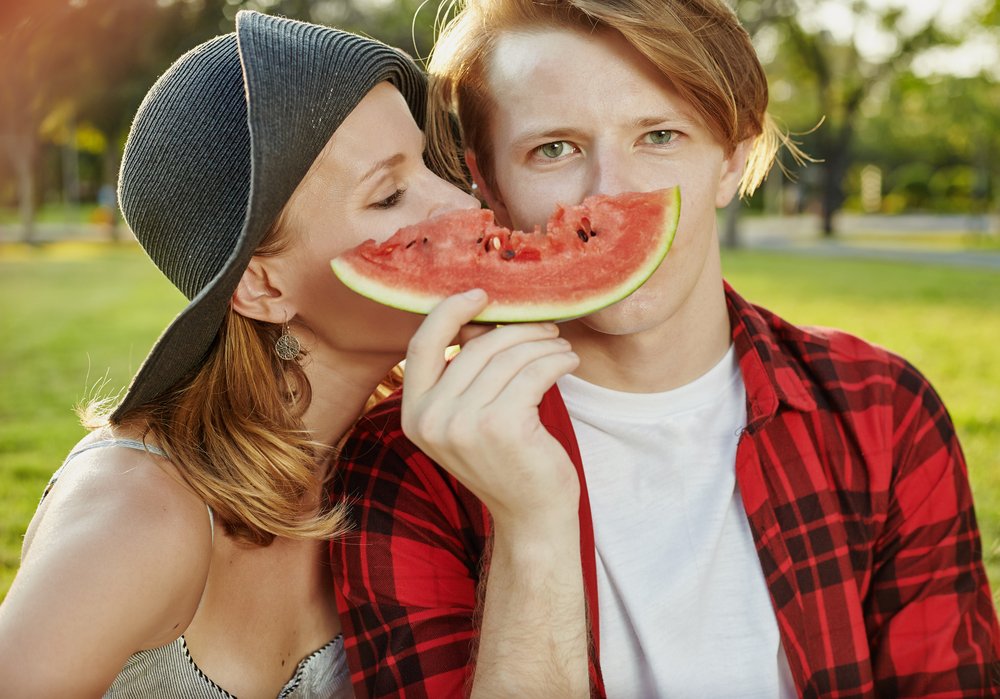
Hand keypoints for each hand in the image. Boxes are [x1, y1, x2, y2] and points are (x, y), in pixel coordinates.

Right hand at [402, 290, 580, 527]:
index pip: (421, 344)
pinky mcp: (502, 427)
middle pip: (475, 347)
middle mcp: (431, 419)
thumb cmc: (505, 461)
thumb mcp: (468, 419)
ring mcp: (463, 425)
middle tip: (546, 329)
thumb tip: (481, 313)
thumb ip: (463, 374)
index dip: (449, 312)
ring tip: (561, 347)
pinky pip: (533, 372)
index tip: (481, 295)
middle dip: (517, 330)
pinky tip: (569, 361)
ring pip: (508, 356)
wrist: (531, 515)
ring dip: (543, 344)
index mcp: (413, 414)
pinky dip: (557, 360)